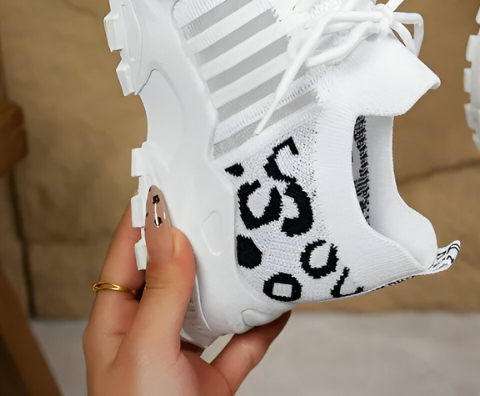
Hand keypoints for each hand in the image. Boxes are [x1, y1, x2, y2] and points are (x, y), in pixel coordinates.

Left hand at [84, 188, 288, 394]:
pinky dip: (265, 323)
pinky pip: (244, 344)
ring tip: (256, 244)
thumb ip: (163, 292)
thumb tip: (169, 231)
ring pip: (211, 306)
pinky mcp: (214, 384)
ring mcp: (182, 361)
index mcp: (116, 327)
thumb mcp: (147, 352)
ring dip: (235, 280)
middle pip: (173, 276)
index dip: (145, 219)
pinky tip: (284, 300)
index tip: (171, 181)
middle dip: (198, 241)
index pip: (127, 258)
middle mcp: (148, 338)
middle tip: (224, 203)